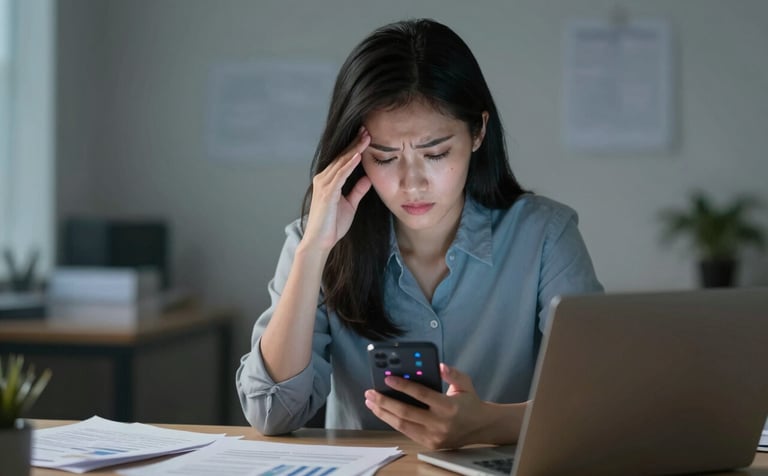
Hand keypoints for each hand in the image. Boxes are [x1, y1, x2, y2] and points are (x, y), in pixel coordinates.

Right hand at [302, 128, 371, 251]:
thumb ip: (357, 190)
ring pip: (341, 162)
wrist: (320, 242)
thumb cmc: (332, 225)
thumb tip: (368, 178)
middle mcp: (323, 179)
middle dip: (355, 143)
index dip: (355, 147)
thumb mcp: (350, 204)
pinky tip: (358, 155)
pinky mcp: (327, 193)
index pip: (343, 160)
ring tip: (366, 137)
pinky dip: (349, 164)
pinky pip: (340, 175)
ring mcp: (324, 185)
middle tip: (367, 129)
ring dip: (354, 149)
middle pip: (342, 157)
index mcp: (329, 181)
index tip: (366, 136)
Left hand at [364, 363, 491, 448]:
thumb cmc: (470, 402)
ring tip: (371, 402)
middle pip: (406, 412)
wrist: (481, 427)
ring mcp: (434, 436)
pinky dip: (393, 422)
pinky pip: (407, 432)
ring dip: (383, 413)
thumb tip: (439, 366)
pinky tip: (383, 412)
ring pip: (402, 425)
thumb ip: (452, 373)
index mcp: (448, 406)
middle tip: (370, 393)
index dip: (403, 386)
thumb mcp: (465, 383)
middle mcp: (440, 423)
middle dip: (384, 402)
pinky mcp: (429, 444)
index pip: (421, 394)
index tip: (387, 379)